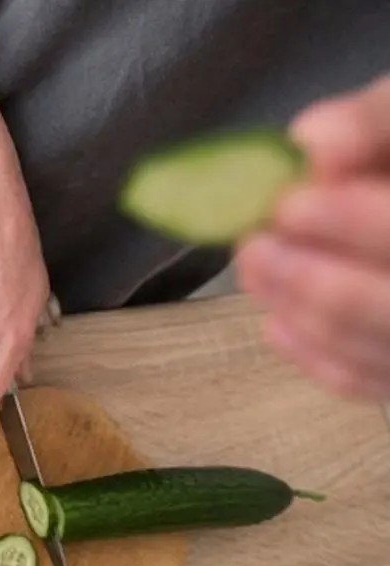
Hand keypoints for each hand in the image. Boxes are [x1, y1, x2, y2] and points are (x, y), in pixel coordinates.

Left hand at [235, 73, 389, 399]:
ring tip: (253, 270)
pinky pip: (370, 379)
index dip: (358, 223)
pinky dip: (318, 355)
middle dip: (322, 283)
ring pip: (384, 347)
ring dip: (308, 314)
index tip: (289, 204)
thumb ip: (372, 123)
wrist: (389, 190)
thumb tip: (313, 141)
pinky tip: (277, 323)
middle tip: (254, 249)